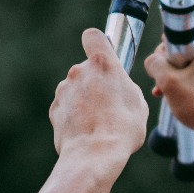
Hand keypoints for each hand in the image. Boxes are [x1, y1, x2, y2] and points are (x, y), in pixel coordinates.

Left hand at [50, 29, 148, 161]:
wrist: (94, 155)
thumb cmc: (122, 129)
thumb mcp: (138, 103)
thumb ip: (125, 86)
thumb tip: (117, 88)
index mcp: (102, 64)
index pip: (93, 36)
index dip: (98, 43)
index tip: (103, 53)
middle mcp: (79, 72)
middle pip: (87, 69)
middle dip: (97, 82)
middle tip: (110, 104)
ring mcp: (64, 90)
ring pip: (77, 89)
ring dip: (86, 100)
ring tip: (100, 122)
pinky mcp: (55, 108)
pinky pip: (68, 106)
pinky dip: (76, 115)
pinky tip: (87, 131)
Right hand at [143, 15, 193, 139]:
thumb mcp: (167, 80)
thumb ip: (154, 62)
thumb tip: (153, 60)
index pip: (192, 15)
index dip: (174, 24)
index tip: (164, 42)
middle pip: (186, 37)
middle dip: (168, 52)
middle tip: (161, 69)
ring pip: (187, 55)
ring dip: (172, 68)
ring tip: (161, 85)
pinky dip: (181, 77)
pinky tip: (167, 93)